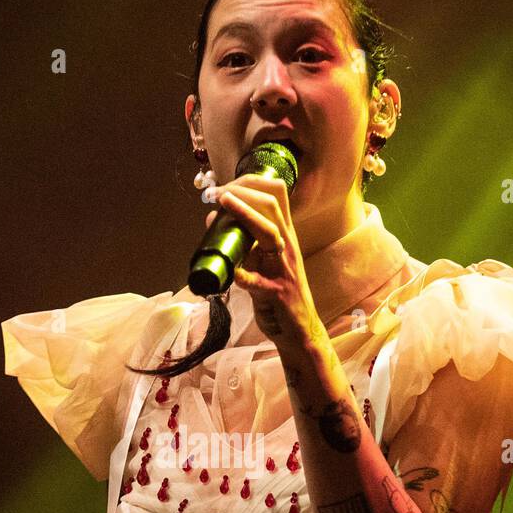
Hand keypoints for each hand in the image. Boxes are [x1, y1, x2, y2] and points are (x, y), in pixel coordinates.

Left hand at [204, 174, 323, 352]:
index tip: (223, 187)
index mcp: (284, 235)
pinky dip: (242, 275)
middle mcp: (287, 246)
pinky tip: (231, 273)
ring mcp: (284, 268)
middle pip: (270, 204)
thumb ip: (242, 241)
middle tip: (215, 194)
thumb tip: (213, 217)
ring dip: (244, 214)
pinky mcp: (276, 293)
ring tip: (221, 205)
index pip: (276, 194)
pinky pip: (257, 281)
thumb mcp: (261, 261)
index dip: (250, 182)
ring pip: (269, 232)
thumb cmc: (277, 294)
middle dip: (241, 191)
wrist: (298, 330)